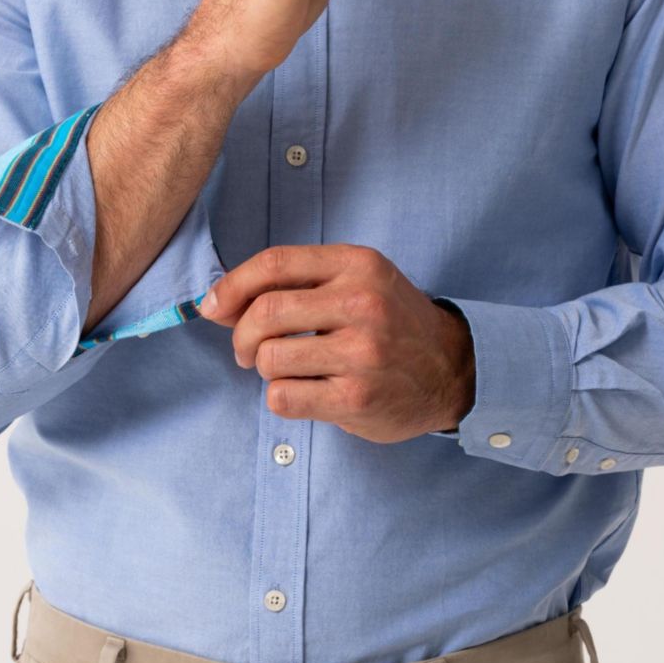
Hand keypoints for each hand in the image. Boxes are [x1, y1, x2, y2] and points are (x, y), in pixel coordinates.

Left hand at [198, 244, 475, 442]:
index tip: (212, 308)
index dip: (232, 286)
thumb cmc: (390, 321)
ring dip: (265, 369)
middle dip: (242, 336)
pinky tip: (305, 392)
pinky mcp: (357, 398)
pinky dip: (281, 398)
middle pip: (264, 313)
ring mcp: (362, 353)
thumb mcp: (353, 281)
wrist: (451, 368)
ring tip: (288, 370)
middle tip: (248, 351)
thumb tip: (216, 305)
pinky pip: (283, 398)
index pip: (274, 264)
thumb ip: (292, 284)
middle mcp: (362, 303)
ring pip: (270, 359)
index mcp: (357, 264)